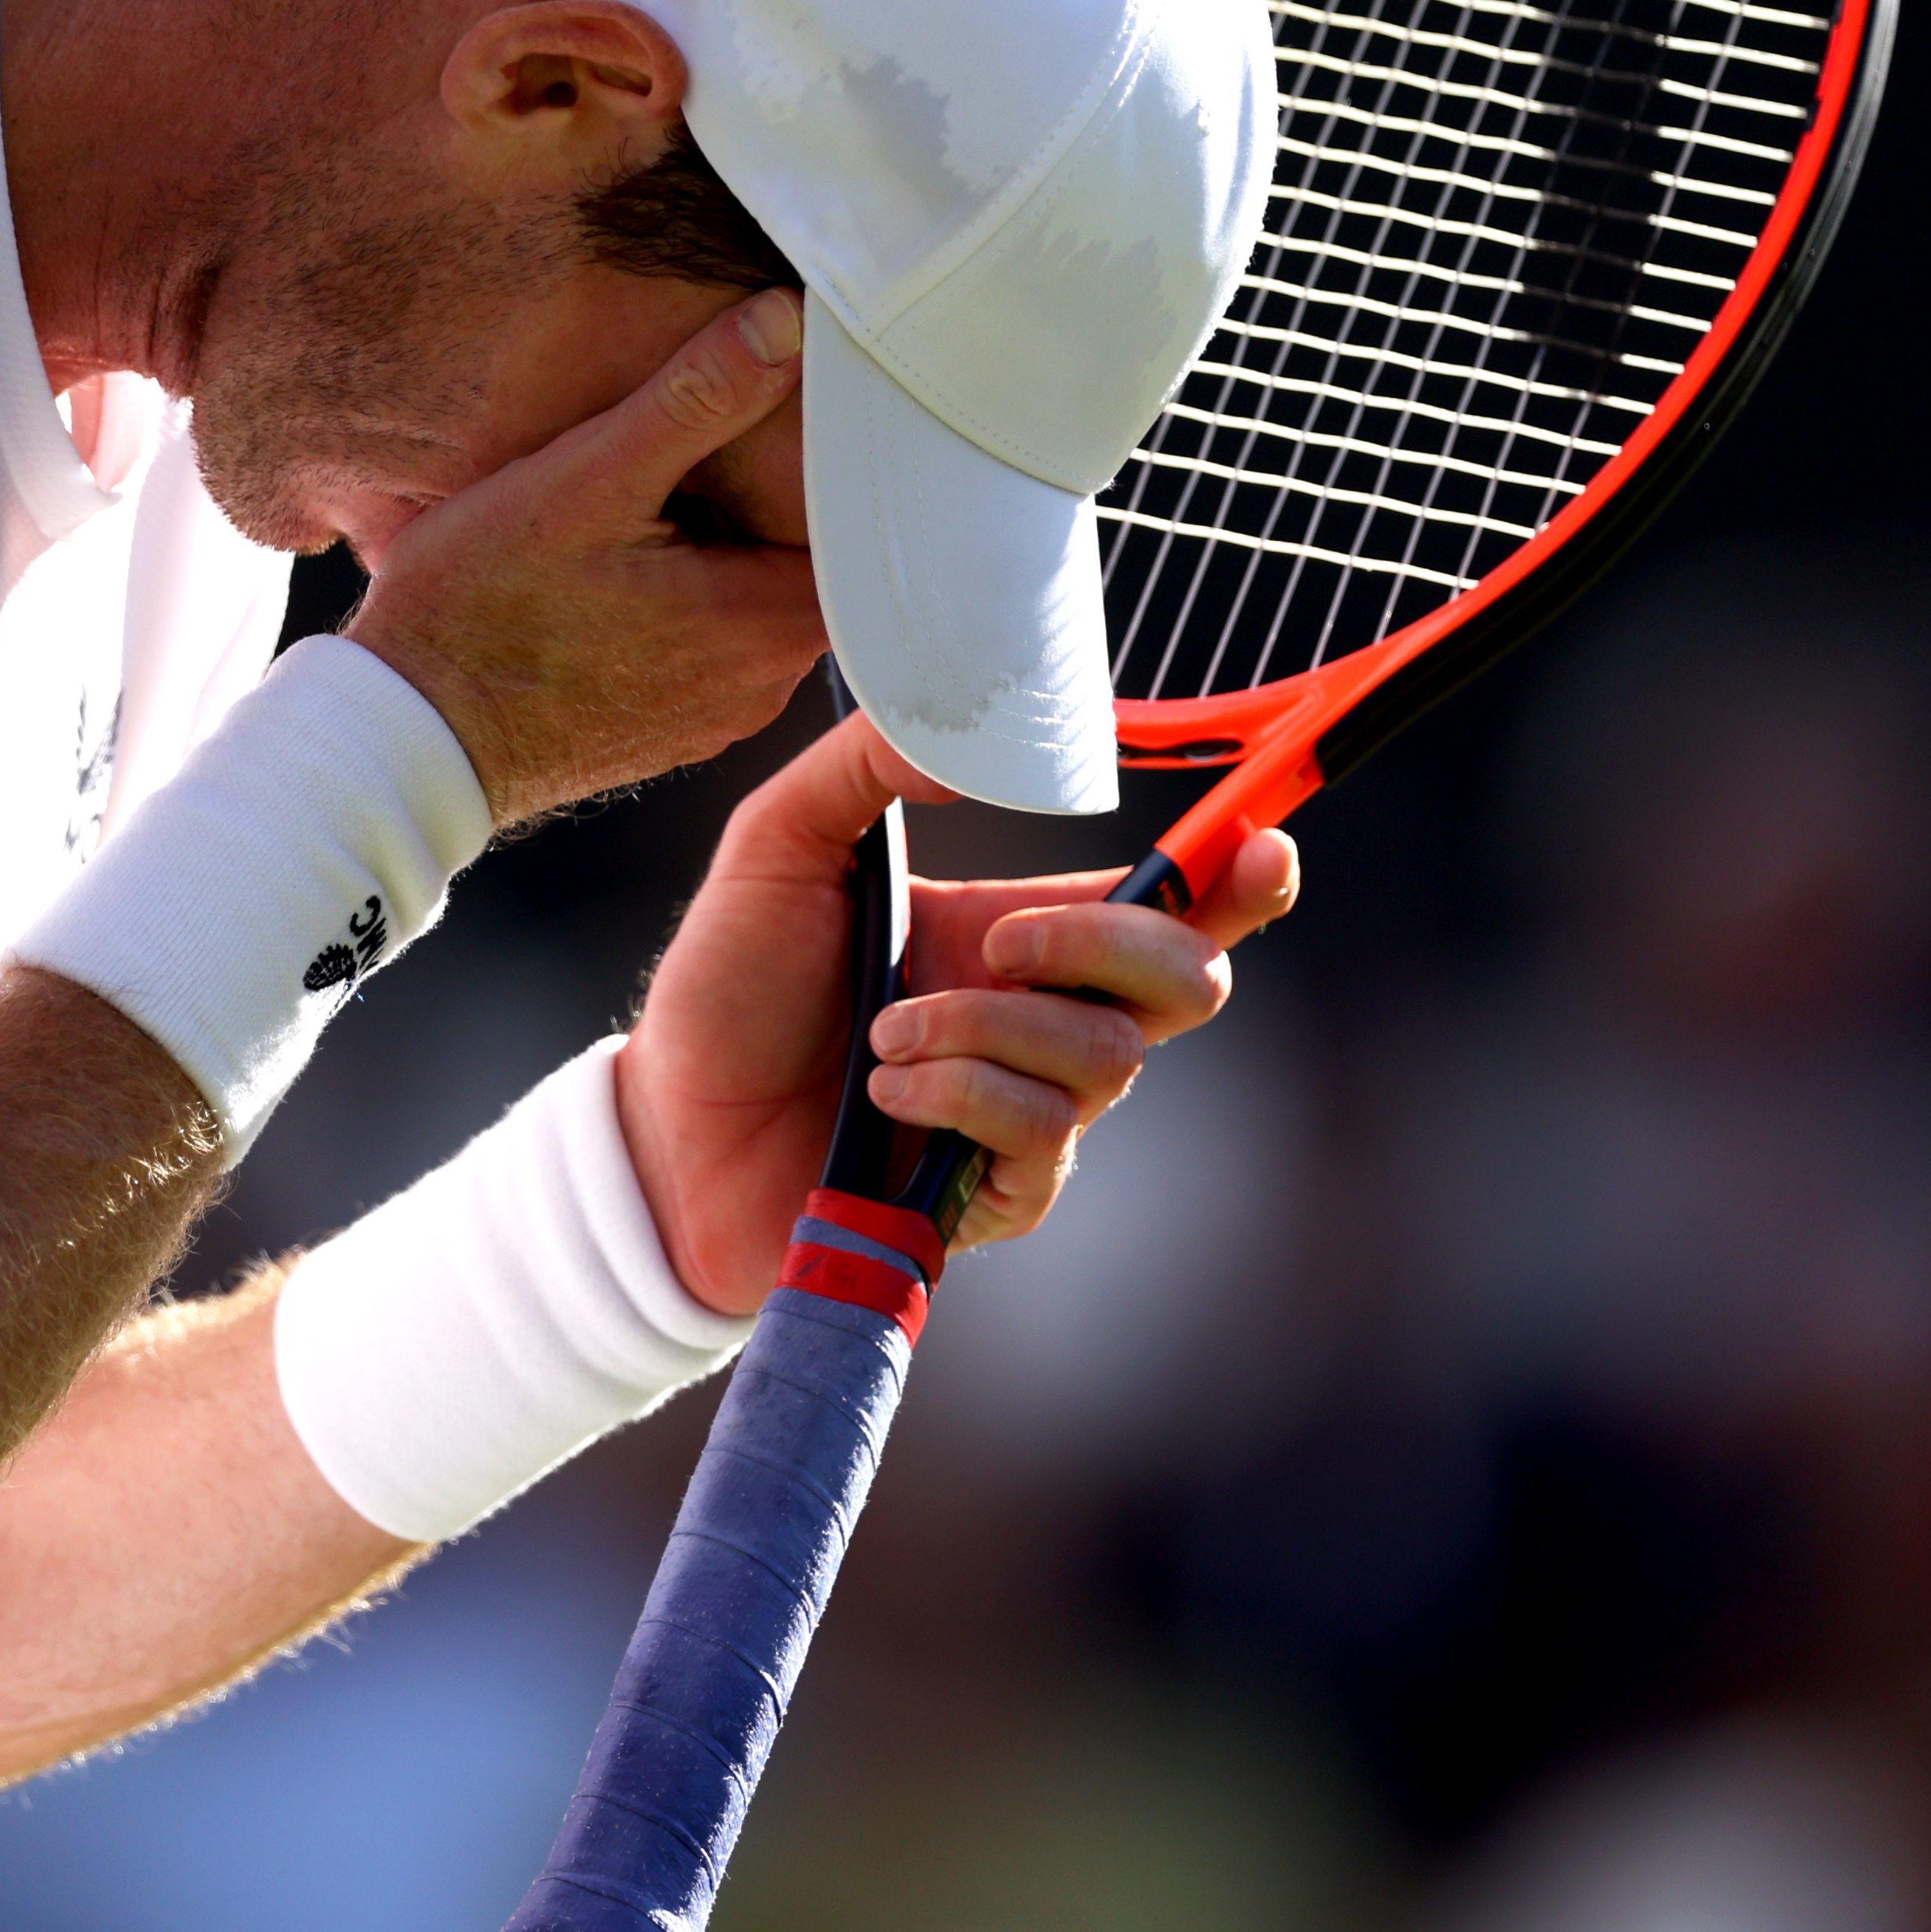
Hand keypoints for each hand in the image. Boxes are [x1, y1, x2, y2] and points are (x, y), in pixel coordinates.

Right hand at [342, 294, 827, 829]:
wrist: (406, 736)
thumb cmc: (480, 614)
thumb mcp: (585, 481)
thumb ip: (694, 399)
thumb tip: (782, 324)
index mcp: (767, 625)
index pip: (860, 525)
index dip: (832, 456)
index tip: (798, 403)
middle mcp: (762, 685)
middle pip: (807, 560)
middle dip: (768, 494)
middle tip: (713, 435)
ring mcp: (717, 713)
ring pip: (755, 598)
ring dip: (722, 544)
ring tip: (657, 491)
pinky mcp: (670, 724)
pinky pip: (711, 640)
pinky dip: (687, 592)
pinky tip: (624, 559)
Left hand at [612, 714, 1298, 1315]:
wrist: (667, 1125)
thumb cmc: (730, 984)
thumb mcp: (778, 843)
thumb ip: (864, 769)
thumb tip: (967, 739)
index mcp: (1019, 929)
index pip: (1174, 903)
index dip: (1241, 877)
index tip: (1263, 842)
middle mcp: (1044, 1017)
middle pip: (1189, 984)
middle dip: (1112, 944)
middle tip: (1000, 940)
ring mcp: (1030, 1110)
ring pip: (1104, 1061)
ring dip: (985, 1029)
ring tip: (883, 1033)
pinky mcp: (998, 1191)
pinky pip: (1041, 1139)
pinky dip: (962, 1096)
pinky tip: (886, 1090)